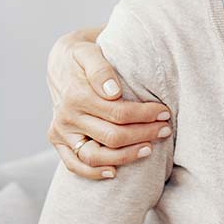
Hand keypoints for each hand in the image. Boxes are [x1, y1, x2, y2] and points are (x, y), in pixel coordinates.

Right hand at [46, 27, 171, 179]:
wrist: (60, 62)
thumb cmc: (82, 56)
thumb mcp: (89, 51)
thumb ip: (101, 69)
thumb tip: (113, 92)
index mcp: (76, 95)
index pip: (118, 113)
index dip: (145, 115)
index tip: (164, 112)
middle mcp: (66, 117)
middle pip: (111, 136)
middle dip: (143, 134)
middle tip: (165, 130)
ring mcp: (60, 132)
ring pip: (95, 156)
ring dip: (125, 156)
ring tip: (149, 149)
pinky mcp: (57, 141)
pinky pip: (74, 165)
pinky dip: (93, 173)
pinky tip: (114, 172)